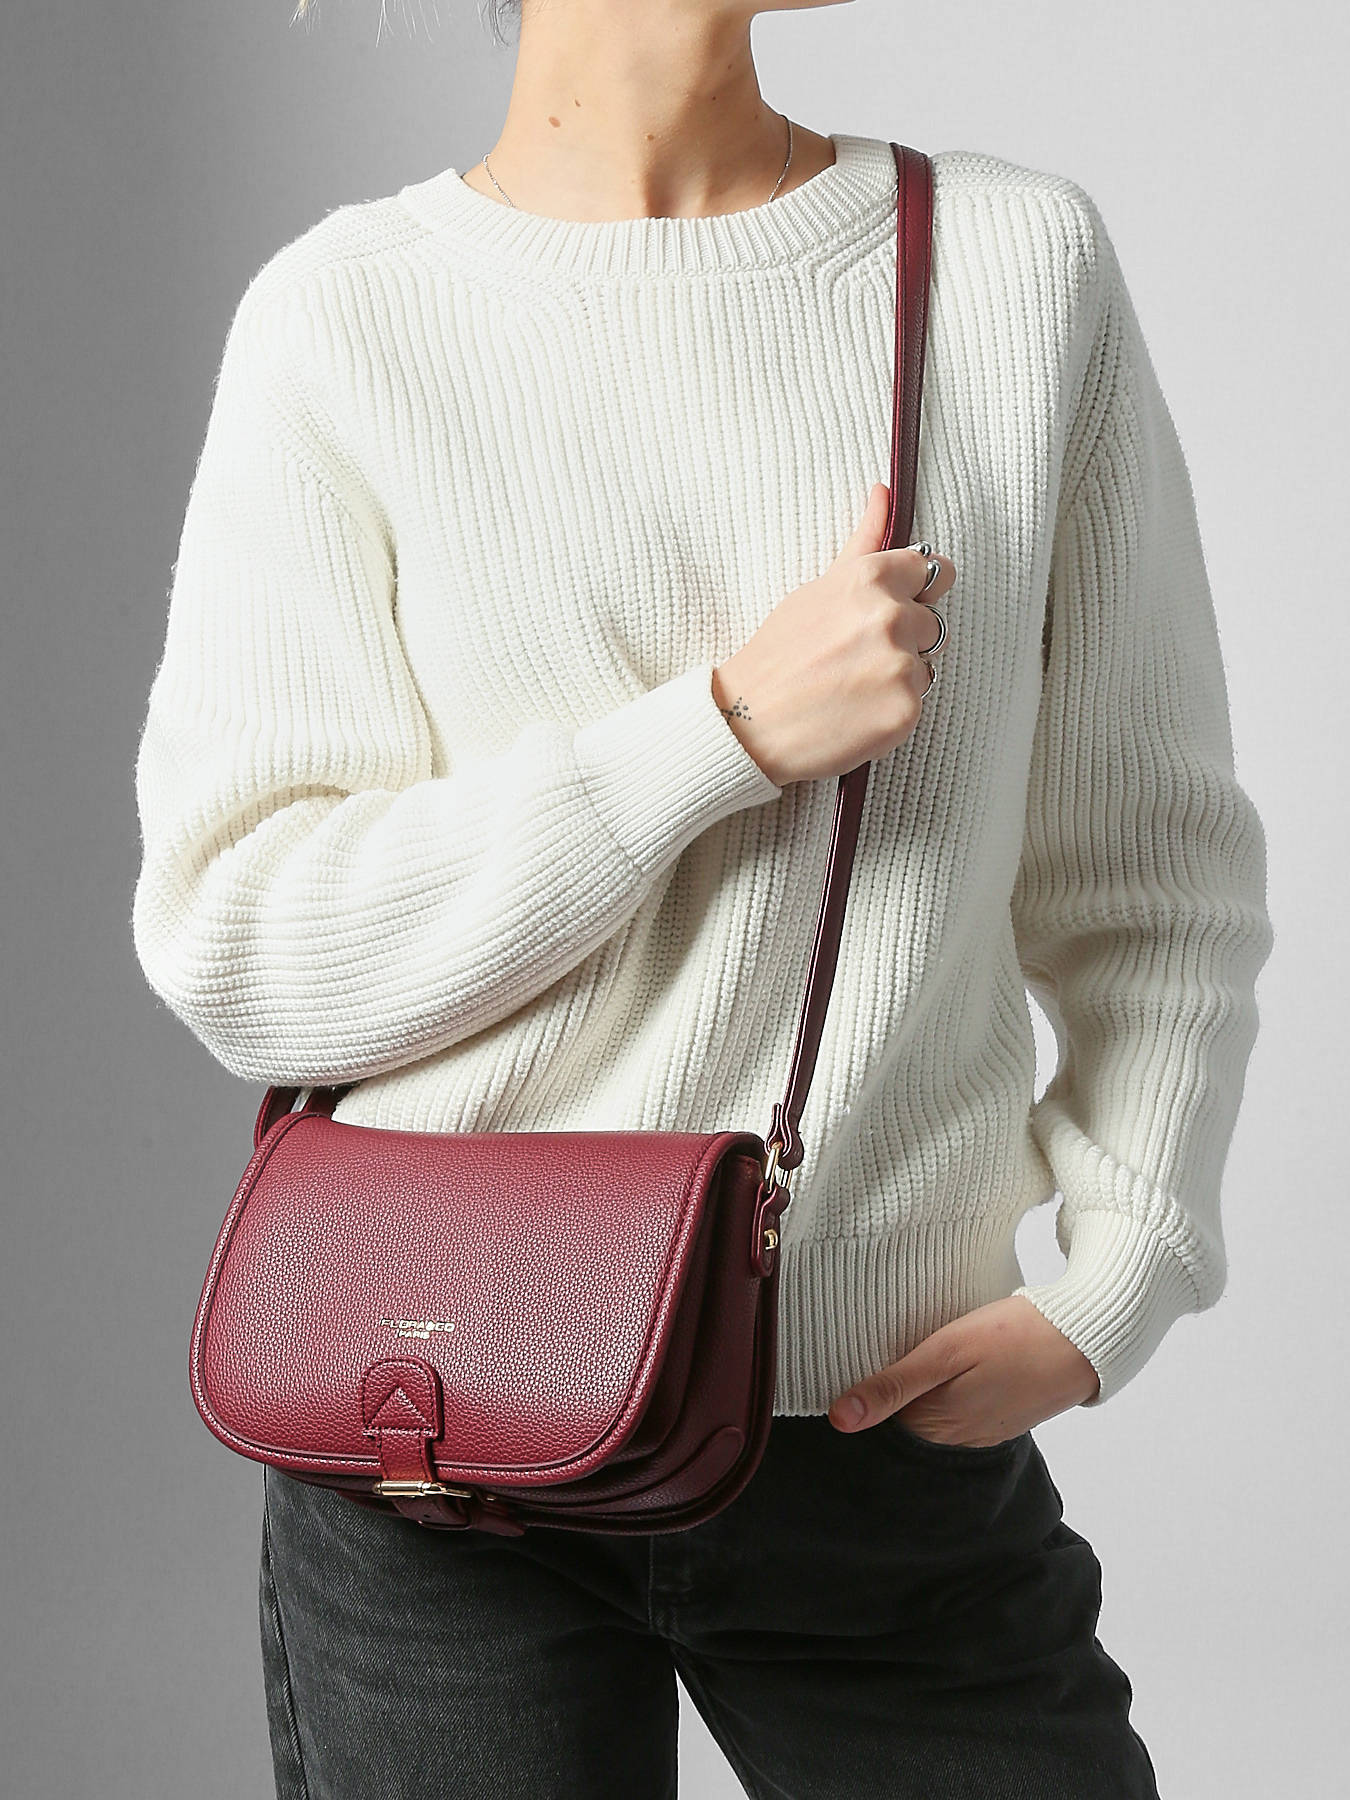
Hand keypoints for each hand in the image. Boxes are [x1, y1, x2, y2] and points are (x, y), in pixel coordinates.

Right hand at [711, 480, 956, 787]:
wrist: (747, 724)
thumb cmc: (776, 656)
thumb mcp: (817, 588)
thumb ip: (863, 542)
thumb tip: (883, 492)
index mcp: (870, 579)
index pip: (935, 571)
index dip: (917, 593)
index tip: (895, 609)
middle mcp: (890, 617)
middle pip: (934, 622)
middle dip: (906, 639)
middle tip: (856, 659)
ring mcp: (900, 666)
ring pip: (926, 666)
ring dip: (899, 677)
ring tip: (852, 687)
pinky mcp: (904, 711)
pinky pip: (916, 705)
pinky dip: (891, 713)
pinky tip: (854, 714)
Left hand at [827, 1296, 1101, 1445]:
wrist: (1083, 1338)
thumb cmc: (1012, 1337)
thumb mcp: (945, 1352)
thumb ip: (893, 1385)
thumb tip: (839, 1420)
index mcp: (936, 1426)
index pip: (879, 1424)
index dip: (864, 1395)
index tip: (850, 1368)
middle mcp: (957, 1439)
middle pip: (905, 1423)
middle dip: (891, 1397)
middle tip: (881, 1354)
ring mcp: (982, 1431)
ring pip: (932, 1418)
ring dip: (920, 1394)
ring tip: (914, 1358)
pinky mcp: (1000, 1418)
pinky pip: (960, 1413)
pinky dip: (948, 1394)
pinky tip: (950, 1368)